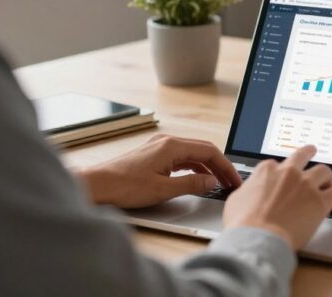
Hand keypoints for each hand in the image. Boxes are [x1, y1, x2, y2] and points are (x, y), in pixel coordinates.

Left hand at [76, 134, 242, 208]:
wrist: (96, 186)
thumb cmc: (124, 186)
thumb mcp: (163, 189)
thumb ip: (192, 185)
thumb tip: (212, 182)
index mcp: (172, 146)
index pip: (209, 151)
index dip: (226, 166)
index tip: (234, 180)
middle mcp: (167, 141)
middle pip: (203, 150)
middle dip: (220, 166)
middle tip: (231, 182)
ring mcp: (159, 147)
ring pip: (192, 154)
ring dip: (207, 167)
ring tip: (218, 182)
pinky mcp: (153, 155)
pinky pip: (181, 158)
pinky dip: (194, 167)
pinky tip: (198, 178)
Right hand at [223, 145, 331, 250]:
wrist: (257, 238)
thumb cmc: (243, 224)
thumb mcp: (236, 200)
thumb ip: (247, 190)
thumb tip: (249, 192)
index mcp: (267, 171)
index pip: (277, 165)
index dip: (281, 173)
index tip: (282, 179)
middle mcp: (289, 173)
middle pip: (303, 155)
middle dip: (308, 152)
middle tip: (312, 151)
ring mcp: (306, 185)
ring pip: (324, 171)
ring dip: (327, 178)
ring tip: (328, 185)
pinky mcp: (320, 201)